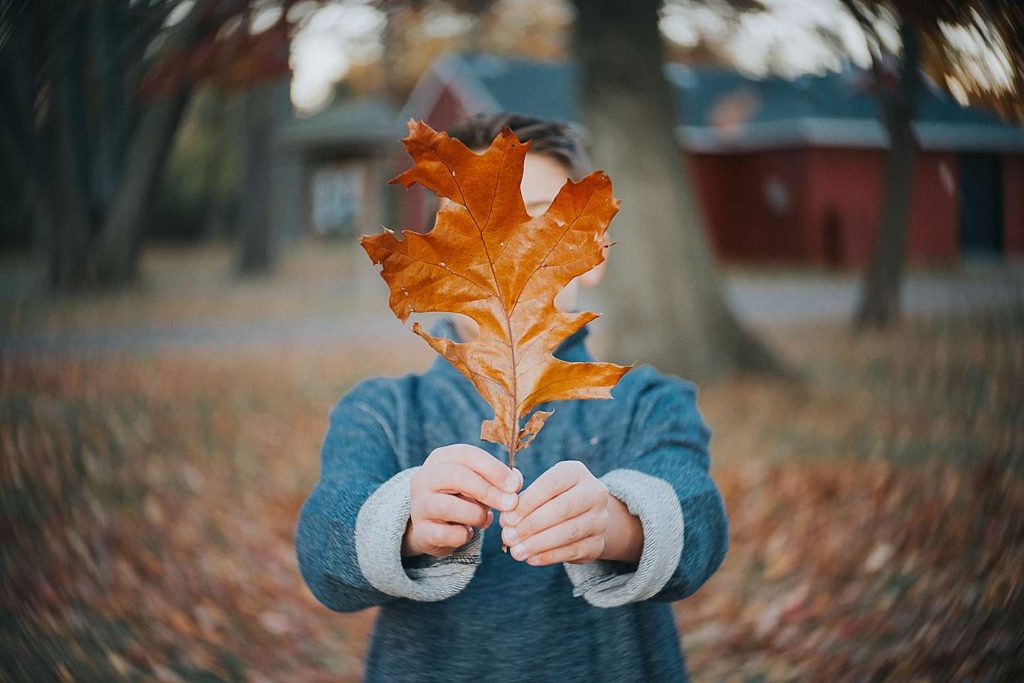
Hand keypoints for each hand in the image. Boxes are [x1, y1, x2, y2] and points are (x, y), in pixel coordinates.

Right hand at [403, 444, 522, 558]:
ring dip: (476, 515)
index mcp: (441, 458)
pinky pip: (445, 534)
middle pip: (457, 476)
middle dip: (488, 491)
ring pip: (449, 506)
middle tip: (511, 504)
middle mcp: (425, 478)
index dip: (493, 469)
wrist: (432, 526)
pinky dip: (463, 536)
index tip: (514, 485)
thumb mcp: (479, 483)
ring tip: (485, 519)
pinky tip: (467, 533)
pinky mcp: (421, 530)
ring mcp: (419, 504)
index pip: (467, 455)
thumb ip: (498, 480)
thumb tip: (515, 482)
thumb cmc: (462, 498)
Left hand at [499, 460, 613, 565]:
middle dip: (531, 525)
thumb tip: (507, 516)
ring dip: (538, 543)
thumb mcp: (541, 490)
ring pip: (568, 532)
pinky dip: (549, 556)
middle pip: (562, 508)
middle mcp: (594, 493)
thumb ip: (522, 498)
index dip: (527, 502)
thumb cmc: (552, 500)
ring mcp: (600, 519)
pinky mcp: (598, 543)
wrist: (584, 518)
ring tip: (516, 551)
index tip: (507, 518)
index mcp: (576, 472)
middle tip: (508, 537)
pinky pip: (573, 551)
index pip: (550, 485)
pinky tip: (531, 558)